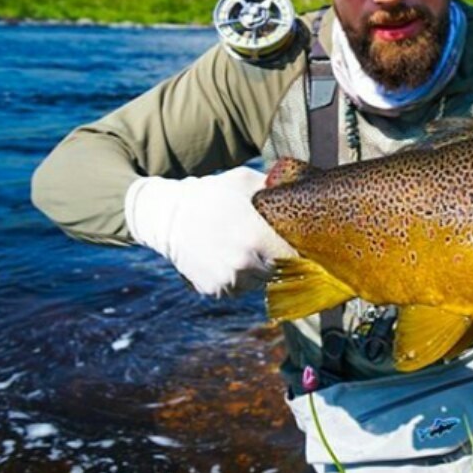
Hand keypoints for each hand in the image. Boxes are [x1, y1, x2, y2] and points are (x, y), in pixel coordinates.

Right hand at [124, 166, 295, 296]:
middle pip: (280, 272)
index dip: (299, 250)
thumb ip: (277, 187)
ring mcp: (228, 281)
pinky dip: (239, 277)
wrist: (167, 216)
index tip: (296, 242)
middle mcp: (245, 265)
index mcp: (258, 240)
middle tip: (270, 242)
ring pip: (260, 282)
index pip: (296, 257)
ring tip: (246, 247)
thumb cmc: (212, 194)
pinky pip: (239, 289)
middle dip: (280, 259)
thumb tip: (306, 189)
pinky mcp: (214, 291)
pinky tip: (229, 256)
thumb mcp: (246, 181)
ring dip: (259, 270)